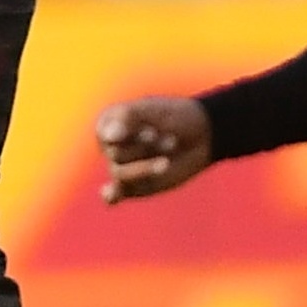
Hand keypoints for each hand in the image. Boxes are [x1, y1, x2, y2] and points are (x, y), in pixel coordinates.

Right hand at [95, 95, 211, 202]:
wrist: (202, 136)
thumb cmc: (176, 117)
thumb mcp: (154, 110)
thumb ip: (127, 118)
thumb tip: (109, 137)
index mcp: (111, 122)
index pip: (104, 131)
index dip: (126, 133)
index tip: (151, 130)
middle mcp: (112, 145)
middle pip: (116, 154)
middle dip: (145, 148)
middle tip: (170, 139)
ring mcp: (122, 166)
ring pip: (120, 173)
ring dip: (147, 167)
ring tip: (169, 156)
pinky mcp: (133, 186)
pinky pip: (115, 194)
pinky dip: (111, 196)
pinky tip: (111, 195)